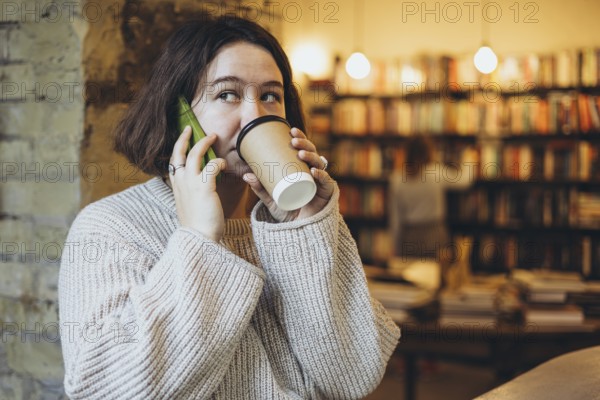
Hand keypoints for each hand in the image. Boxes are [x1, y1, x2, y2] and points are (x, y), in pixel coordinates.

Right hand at [169, 126, 226, 241]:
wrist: (199, 238)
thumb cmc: (198, 226)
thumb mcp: (190, 206)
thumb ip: (192, 194)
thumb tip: (201, 187)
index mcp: (176, 187)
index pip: (173, 163)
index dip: (177, 149)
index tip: (182, 140)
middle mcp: (180, 182)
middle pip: (178, 153)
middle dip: (184, 138)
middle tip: (190, 129)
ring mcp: (190, 183)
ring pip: (194, 154)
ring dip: (203, 143)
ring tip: (212, 137)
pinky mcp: (203, 187)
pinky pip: (212, 165)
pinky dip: (219, 162)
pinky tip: (225, 165)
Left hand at [243, 127, 334, 221]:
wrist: (298, 232)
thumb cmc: (287, 212)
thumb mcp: (271, 199)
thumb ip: (260, 187)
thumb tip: (245, 174)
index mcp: (303, 170)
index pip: (305, 150)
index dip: (301, 138)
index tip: (291, 130)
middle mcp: (314, 174)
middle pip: (313, 153)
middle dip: (305, 143)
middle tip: (294, 141)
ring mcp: (321, 183)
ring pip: (320, 164)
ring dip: (311, 156)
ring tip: (300, 153)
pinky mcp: (327, 195)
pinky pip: (327, 183)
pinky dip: (321, 176)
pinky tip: (314, 172)